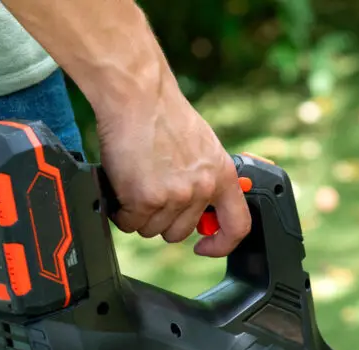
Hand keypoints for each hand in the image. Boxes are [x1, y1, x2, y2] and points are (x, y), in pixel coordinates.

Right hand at [94, 77, 250, 256]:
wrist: (138, 95)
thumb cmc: (164, 115)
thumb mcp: (203, 147)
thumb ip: (206, 178)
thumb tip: (203, 206)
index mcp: (222, 176)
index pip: (237, 226)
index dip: (222, 244)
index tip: (205, 246)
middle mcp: (202, 189)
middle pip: (179, 233)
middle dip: (161, 220)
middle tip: (149, 194)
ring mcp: (175, 195)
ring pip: (151, 230)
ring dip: (139, 215)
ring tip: (135, 183)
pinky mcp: (145, 198)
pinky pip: (129, 223)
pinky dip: (120, 212)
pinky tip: (121, 188)